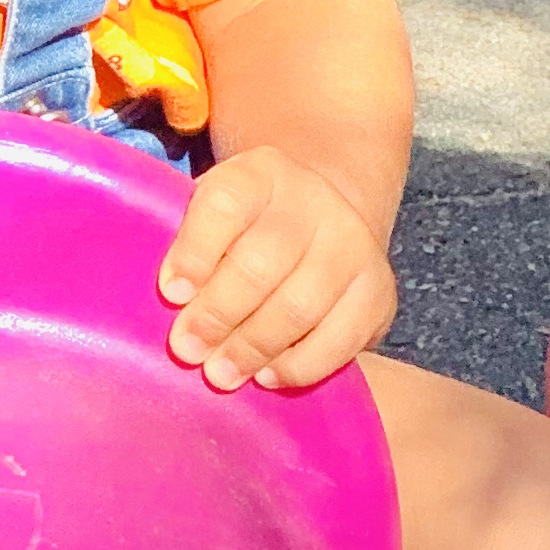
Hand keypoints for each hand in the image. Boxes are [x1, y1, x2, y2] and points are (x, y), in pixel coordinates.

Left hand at [157, 144, 395, 390]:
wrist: (320, 222)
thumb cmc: (246, 229)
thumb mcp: (215, 215)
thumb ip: (191, 248)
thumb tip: (175, 304)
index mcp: (261, 173)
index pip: (225, 205)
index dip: (195, 251)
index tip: (171, 294)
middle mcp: (314, 201)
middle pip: (262, 262)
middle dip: (218, 313)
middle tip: (188, 349)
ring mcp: (354, 245)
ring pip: (299, 305)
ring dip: (253, 347)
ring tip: (220, 374)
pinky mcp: (378, 292)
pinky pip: (339, 340)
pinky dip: (299, 366)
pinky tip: (268, 375)